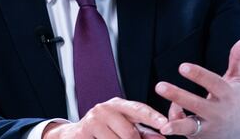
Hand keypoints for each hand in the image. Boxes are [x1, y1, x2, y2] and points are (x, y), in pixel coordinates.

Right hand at [43, 97, 167, 138]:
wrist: (73, 135)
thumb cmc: (104, 131)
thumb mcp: (124, 128)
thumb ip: (143, 132)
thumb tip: (161, 137)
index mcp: (119, 104)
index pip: (139, 109)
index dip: (153, 117)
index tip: (165, 124)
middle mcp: (106, 108)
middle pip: (129, 133)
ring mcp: (93, 120)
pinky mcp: (83, 131)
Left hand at [155, 36, 239, 137]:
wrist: (238, 131)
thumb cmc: (234, 98)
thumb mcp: (238, 79)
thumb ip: (238, 58)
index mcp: (227, 94)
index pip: (213, 84)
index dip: (198, 75)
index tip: (182, 67)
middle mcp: (218, 112)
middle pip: (198, 105)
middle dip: (179, 96)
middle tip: (159, 86)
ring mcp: (208, 126)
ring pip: (190, 126)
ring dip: (176, 124)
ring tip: (163, 124)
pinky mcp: (198, 137)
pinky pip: (184, 132)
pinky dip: (174, 127)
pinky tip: (165, 122)